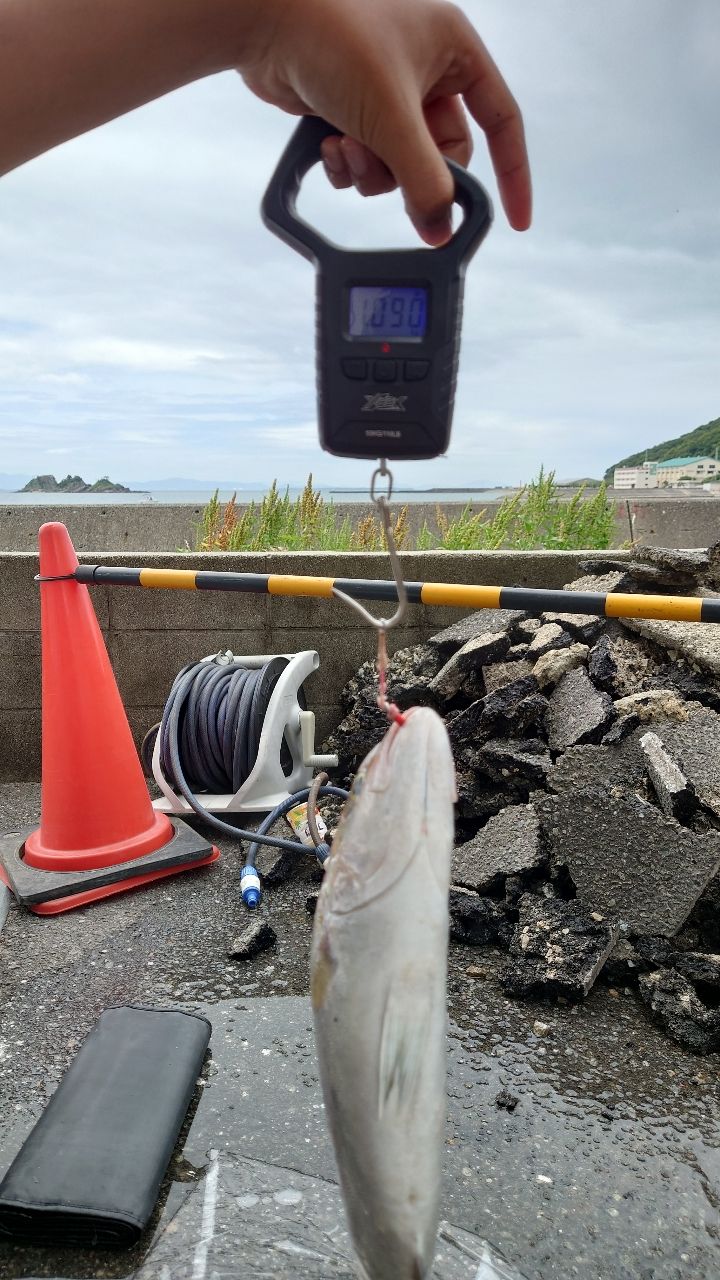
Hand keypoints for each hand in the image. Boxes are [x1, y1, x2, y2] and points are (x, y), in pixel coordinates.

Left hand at [240, 0, 530, 243]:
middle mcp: (426, 68)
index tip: (513, 220)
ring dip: (373, 172)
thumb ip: (424, 181)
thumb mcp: (392, 117)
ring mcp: (387, 90)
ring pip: (401, 163)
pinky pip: (367, 158)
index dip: (512, 173)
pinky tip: (329, 145)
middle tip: (392, 183)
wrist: (260, 21)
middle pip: (442, 155)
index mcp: (454, 50)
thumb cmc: (333, 38)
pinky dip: (349, 162)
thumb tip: (440, 230)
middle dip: (411, 175)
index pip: (502, 120)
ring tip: (346, 149)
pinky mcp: (352, 108)